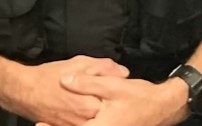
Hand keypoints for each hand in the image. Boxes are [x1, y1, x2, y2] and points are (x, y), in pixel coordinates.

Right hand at [0, 56, 129, 125]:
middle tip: (112, 96)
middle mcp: (84, 121)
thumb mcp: (78, 64)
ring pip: (96, 121)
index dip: (120, 94)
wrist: (24, 92)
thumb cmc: (49, 76)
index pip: (114, 102)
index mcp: (90, 104)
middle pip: (106, 114)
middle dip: (112, 105)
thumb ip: (103, 68)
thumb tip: (124, 72)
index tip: (124, 88)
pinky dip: (88, 119)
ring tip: (95, 100)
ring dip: (101, 113)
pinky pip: (82, 125)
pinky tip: (87, 110)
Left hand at [36, 75, 189, 125]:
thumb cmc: (139, 97)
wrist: (162, 108)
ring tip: (51, 120)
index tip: (39, 123)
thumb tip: (65, 79)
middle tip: (40, 122)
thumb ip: (88, 83)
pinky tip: (75, 120)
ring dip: (69, 125)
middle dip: (60, 125)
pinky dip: (82, 125)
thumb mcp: (113, 86)